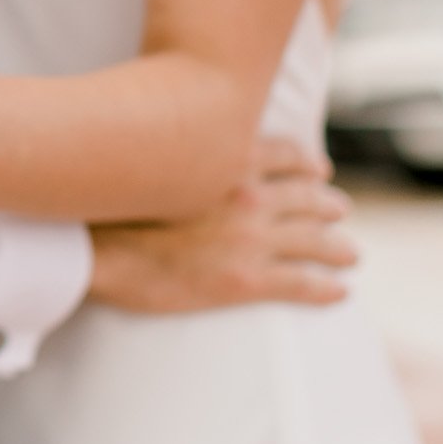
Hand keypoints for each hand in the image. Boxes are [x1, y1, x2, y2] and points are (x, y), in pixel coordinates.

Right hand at [87, 137, 357, 313]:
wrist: (92, 250)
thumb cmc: (106, 206)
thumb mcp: (150, 164)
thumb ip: (181, 156)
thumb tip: (179, 150)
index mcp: (225, 163)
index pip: (284, 155)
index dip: (307, 164)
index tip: (319, 169)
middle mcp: (248, 196)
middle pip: (308, 198)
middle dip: (329, 205)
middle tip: (340, 211)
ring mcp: (250, 239)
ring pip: (316, 242)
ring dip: (339, 249)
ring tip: (350, 254)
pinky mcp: (246, 281)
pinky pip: (303, 285)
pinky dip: (327, 289)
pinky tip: (339, 293)